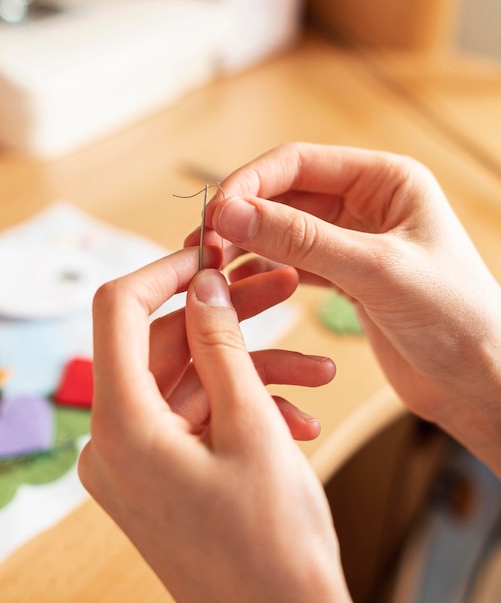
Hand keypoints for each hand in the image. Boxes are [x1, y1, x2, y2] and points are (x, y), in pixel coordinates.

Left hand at [78, 247, 350, 602]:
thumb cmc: (271, 546)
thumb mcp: (251, 424)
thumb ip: (220, 343)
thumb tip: (202, 283)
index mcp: (122, 426)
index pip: (117, 311)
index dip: (165, 271)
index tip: (211, 253)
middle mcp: (116, 440)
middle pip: (164, 343)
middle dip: (228, 316)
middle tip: (282, 287)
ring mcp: (140, 458)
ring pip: (192, 380)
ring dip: (252, 367)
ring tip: (315, 368)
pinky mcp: (164, 470)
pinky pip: (199, 416)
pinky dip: (244, 406)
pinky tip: (299, 412)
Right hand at [191, 143, 500, 474]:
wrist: (480, 379)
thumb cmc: (456, 318)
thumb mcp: (376, 270)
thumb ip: (302, 239)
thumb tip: (233, 212)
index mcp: (387, 180)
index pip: (299, 162)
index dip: (251, 182)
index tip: (216, 211)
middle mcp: (368, 204)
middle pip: (286, 195)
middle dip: (243, 215)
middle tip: (205, 242)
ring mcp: (354, 241)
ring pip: (285, 230)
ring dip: (249, 243)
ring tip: (214, 264)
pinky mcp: (346, 277)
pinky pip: (294, 263)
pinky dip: (266, 271)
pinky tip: (242, 282)